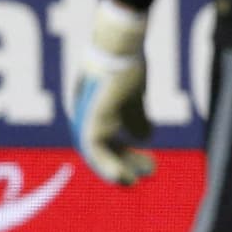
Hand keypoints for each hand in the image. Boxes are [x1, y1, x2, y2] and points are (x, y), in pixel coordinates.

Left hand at [70, 0, 155, 184]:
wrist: (119, 50)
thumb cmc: (127, 67)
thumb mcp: (136, 98)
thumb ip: (137, 119)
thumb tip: (147, 138)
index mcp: (96, 110)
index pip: (109, 139)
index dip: (126, 153)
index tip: (146, 161)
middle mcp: (86, 117)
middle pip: (106, 148)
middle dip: (126, 162)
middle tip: (145, 174)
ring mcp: (85, 121)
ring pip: (99, 154)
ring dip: (119, 168)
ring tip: (135, 181)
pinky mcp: (88, 124)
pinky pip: (96, 153)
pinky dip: (107, 167)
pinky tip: (122, 177)